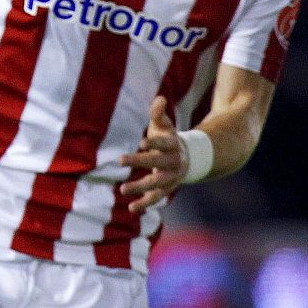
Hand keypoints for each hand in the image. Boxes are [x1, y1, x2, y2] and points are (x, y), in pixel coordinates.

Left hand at [118, 95, 185, 214]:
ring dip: (140, 187)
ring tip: (122, 189)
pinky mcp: (167, 189)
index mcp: (173, 145)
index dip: (154, 143)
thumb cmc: (168, 138)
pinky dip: (145, 204)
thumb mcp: (164, 124)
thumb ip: (158, 113)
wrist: (187, 158)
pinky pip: (157, 198)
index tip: (141, 142)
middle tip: (120, 159)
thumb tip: (160, 99)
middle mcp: (174, 162)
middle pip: (158, 163)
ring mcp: (172, 178)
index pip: (164, 144)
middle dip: (140, 161)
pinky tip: (131, 208)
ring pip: (157, 184)